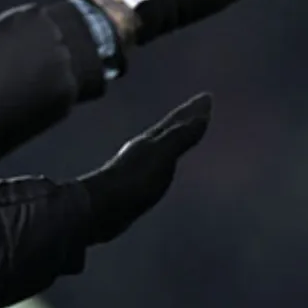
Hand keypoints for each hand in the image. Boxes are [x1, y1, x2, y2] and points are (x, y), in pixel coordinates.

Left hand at [79, 94, 212, 242]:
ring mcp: (138, 166)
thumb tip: (203, 115)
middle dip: (185, 119)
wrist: (100, 209)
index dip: (192, 111)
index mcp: (151, 141)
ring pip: (162, 145)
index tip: (207, 97)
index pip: (176, 121)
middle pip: (168, 130)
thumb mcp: (161, 156)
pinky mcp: (135, 186)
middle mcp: (144, 149)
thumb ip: (180, 137)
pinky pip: (158, 165)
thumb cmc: (132, 182)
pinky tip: (163, 168)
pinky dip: (166, 159)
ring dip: (175, 137)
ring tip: (184, 133)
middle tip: (200, 108)